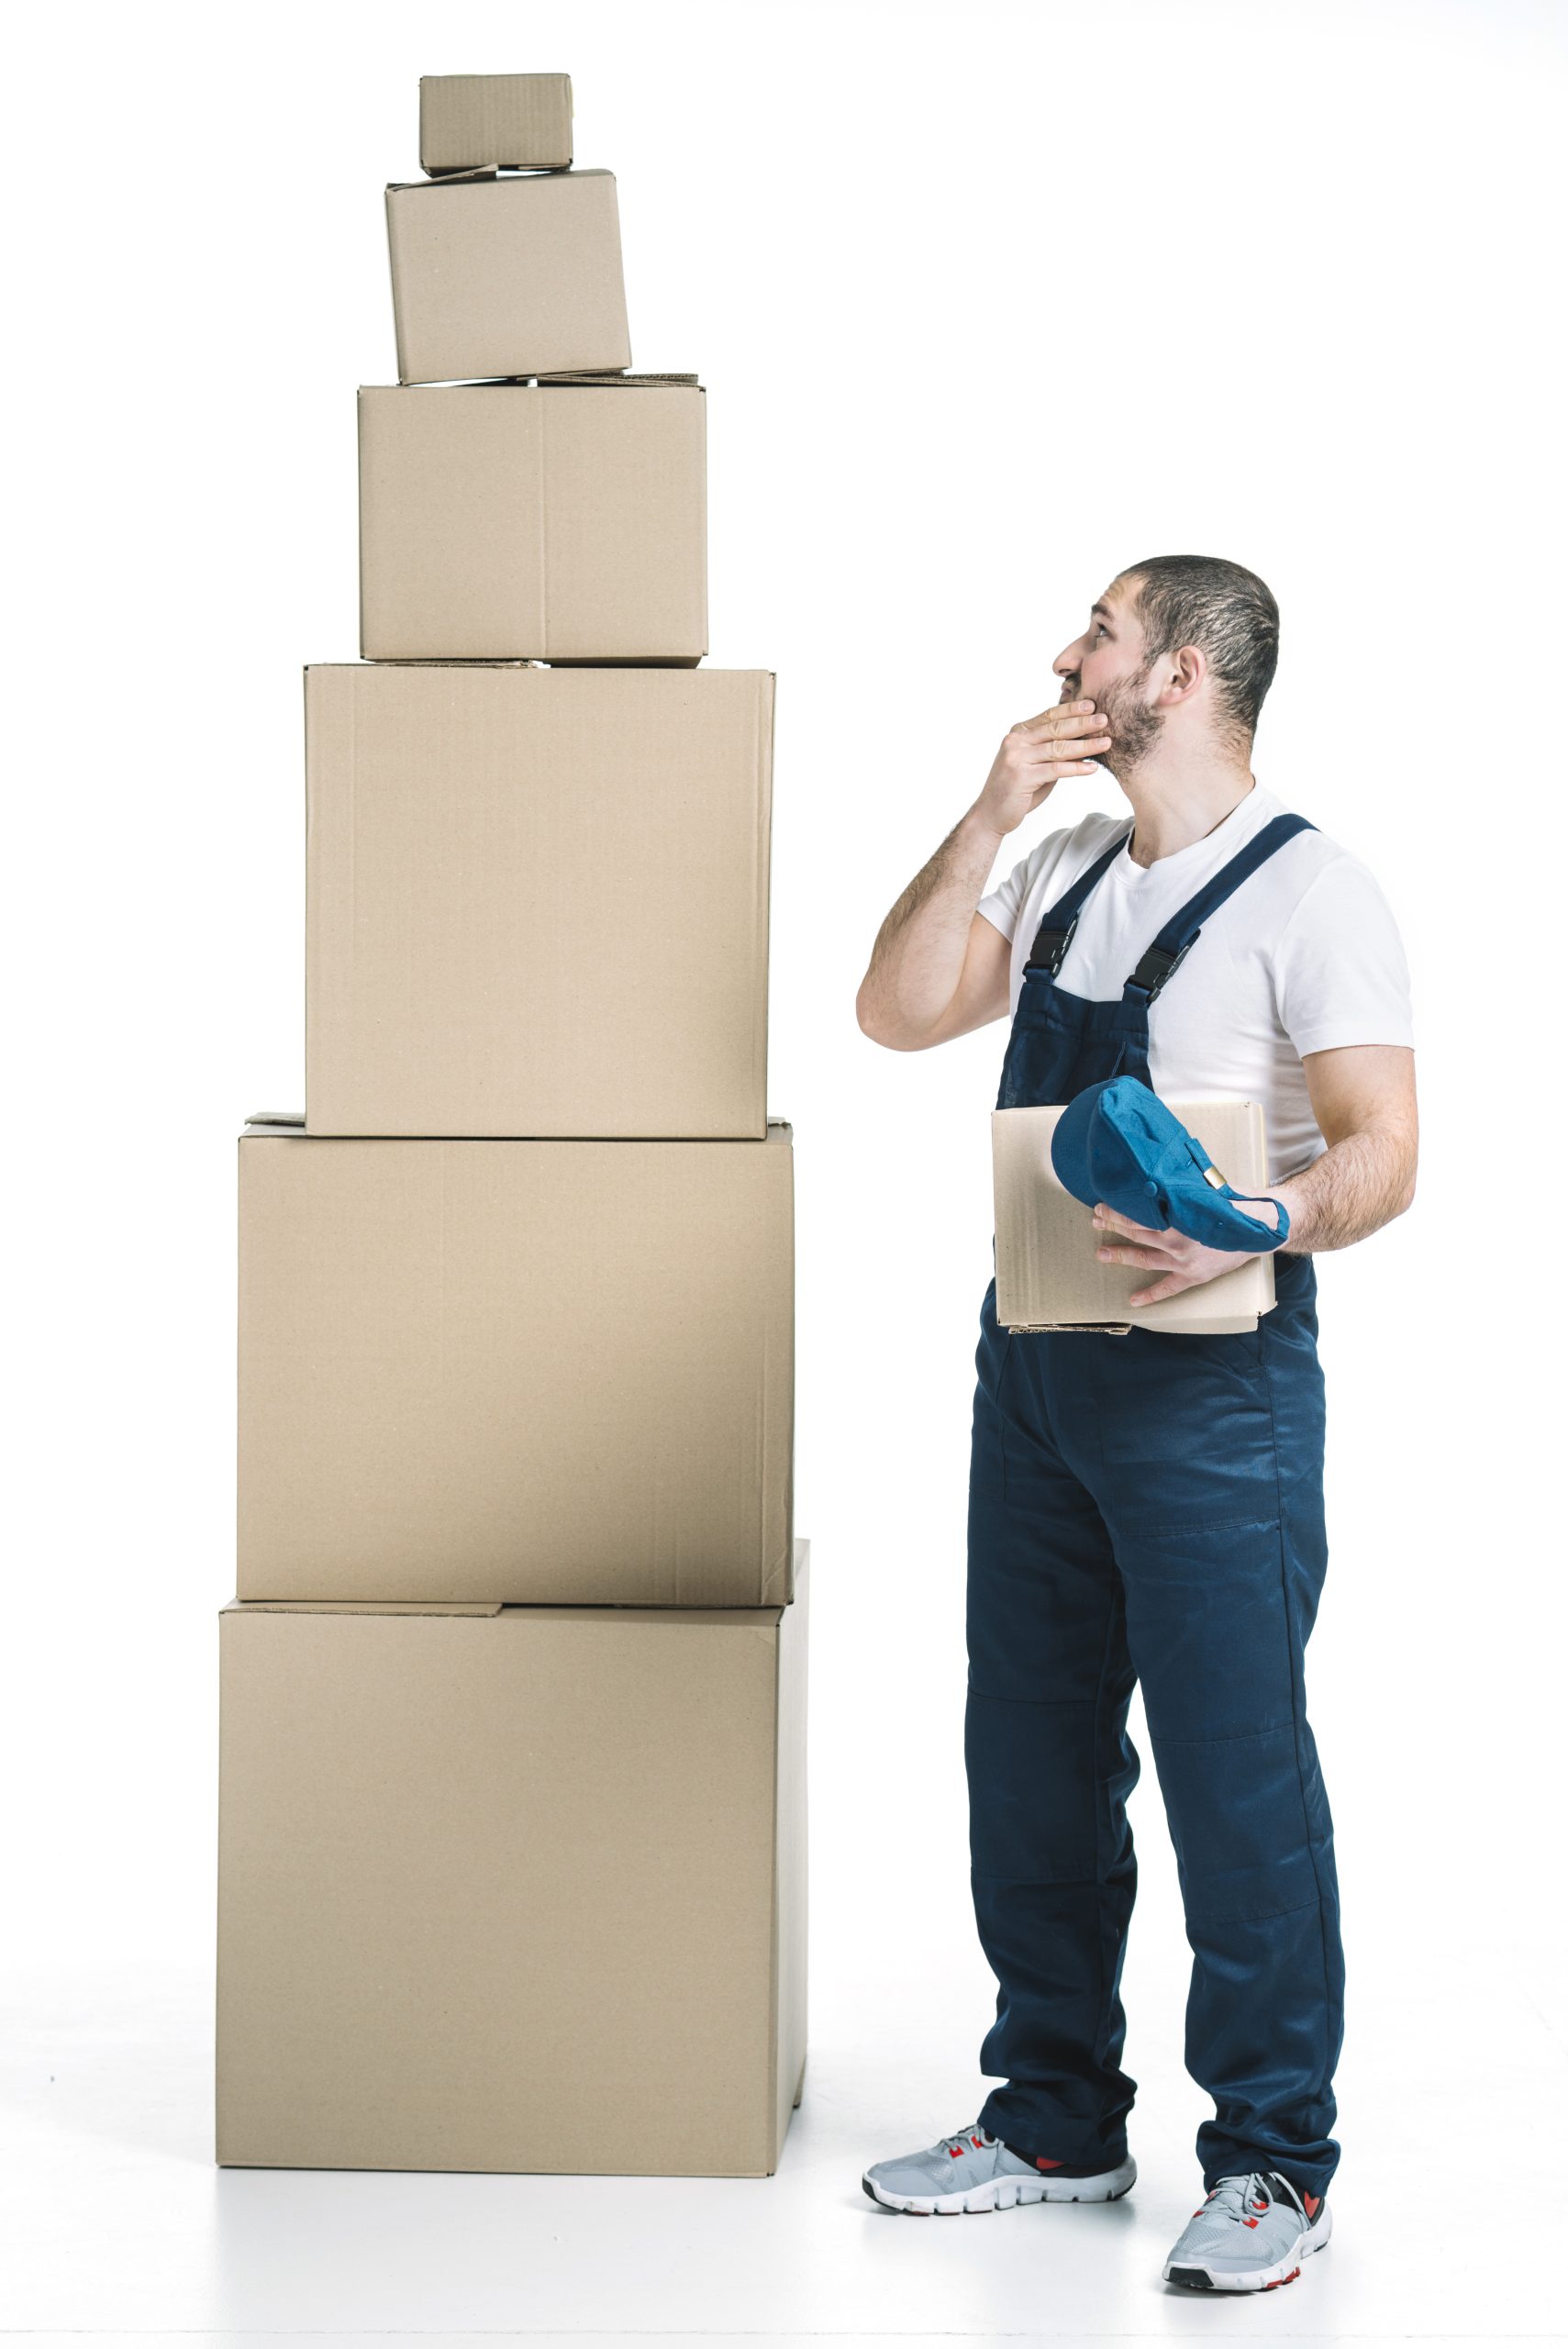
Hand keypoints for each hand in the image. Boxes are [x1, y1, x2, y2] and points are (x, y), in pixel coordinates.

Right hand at [971, 702, 1113, 839]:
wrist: (991, 813)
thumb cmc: (1017, 788)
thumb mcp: (1034, 763)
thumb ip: (1052, 750)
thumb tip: (1083, 738)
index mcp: (1018, 733)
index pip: (1049, 716)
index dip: (1071, 710)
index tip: (1092, 705)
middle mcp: (1016, 741)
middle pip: (1055, 729)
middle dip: (1082, 723)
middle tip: (1105, 719)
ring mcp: (1017, 758)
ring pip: (1058, 748)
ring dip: (1085, 746)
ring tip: (1106, 742)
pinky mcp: (1021, 777)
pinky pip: (1055, 769)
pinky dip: (1076, 768)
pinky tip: (1092, 768)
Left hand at [1091, 1197, 1282, 1306]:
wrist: (1261, 1228)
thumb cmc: (1234, 1202)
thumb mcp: (1206, 1188)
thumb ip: (1181, 1187)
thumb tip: (1156, 1174)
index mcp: (1179, 1215)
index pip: (1139, 1213)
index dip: (1117, 1211)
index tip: (1101, 1205)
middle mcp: (1177, 1239)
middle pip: (1137, 1232)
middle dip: (1113, 1226)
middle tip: (1096, 1221)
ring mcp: (1184, 1260)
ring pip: (1144, 1258)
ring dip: (1120, 1255)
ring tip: (1101, 1253)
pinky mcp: (1194, 1275)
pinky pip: (1168, 1288)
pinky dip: (1150, 1295)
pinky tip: (1133, 1300)